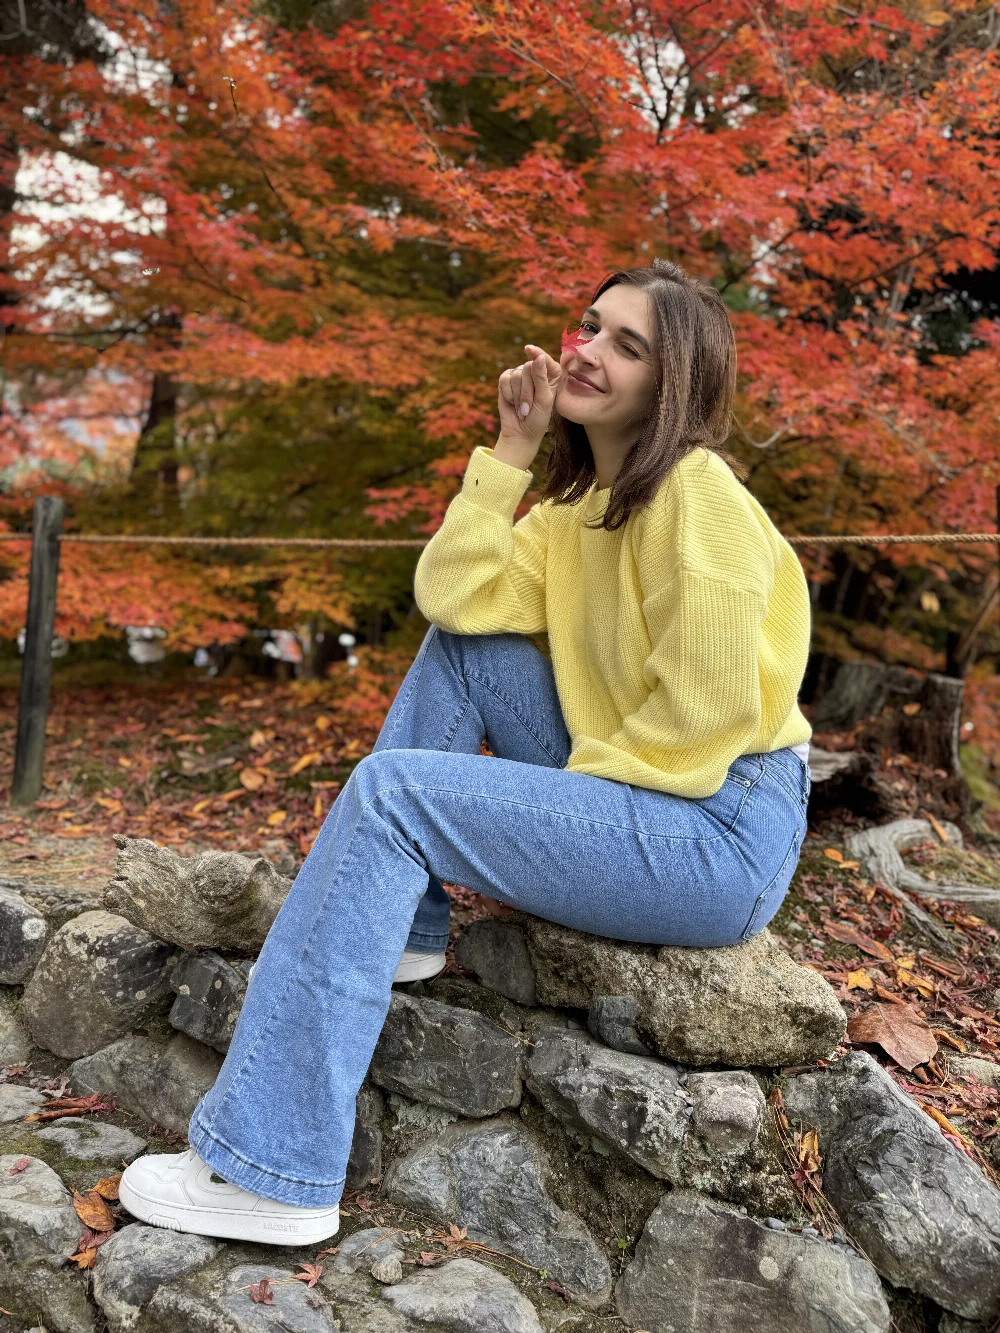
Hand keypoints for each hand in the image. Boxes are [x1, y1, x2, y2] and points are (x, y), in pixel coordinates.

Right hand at [494, 343, 561, 468]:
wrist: (520, 433)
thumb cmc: (538, 419)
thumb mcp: (544, 400)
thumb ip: (541, 378)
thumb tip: (538, 356)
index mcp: (550, 376)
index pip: (544, 359)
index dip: (536, 354)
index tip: (528, 350)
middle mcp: (535, 373)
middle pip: (527, 367)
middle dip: (527, 390)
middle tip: (529, 406)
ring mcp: (520, 376)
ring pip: (516, 374)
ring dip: (518, 395)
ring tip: (522, 408)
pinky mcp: (506, 381)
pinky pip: (504, 378)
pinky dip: (508, 393)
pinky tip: (512, 402)